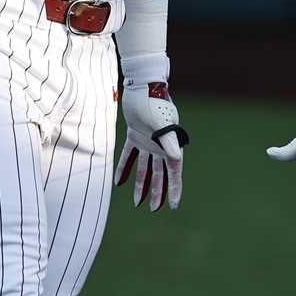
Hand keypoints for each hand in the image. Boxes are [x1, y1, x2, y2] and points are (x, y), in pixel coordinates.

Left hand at [115, 81, 187, 210]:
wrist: (142, 86)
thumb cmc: (155, 103)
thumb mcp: (162, 123)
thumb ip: (169, 140)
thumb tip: (177, 157)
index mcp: (170, 144)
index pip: (174, 172)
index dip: (174, 189)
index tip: (173, 206)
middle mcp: (160, 145)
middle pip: (159, 174)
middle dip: (157, 192)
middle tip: (153, 209)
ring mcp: (148, 141)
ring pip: (145, 168)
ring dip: (141, 184)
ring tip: (137, 203)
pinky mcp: (135, 135)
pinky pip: (129, 156)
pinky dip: (125, 168)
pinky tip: (119, 182)